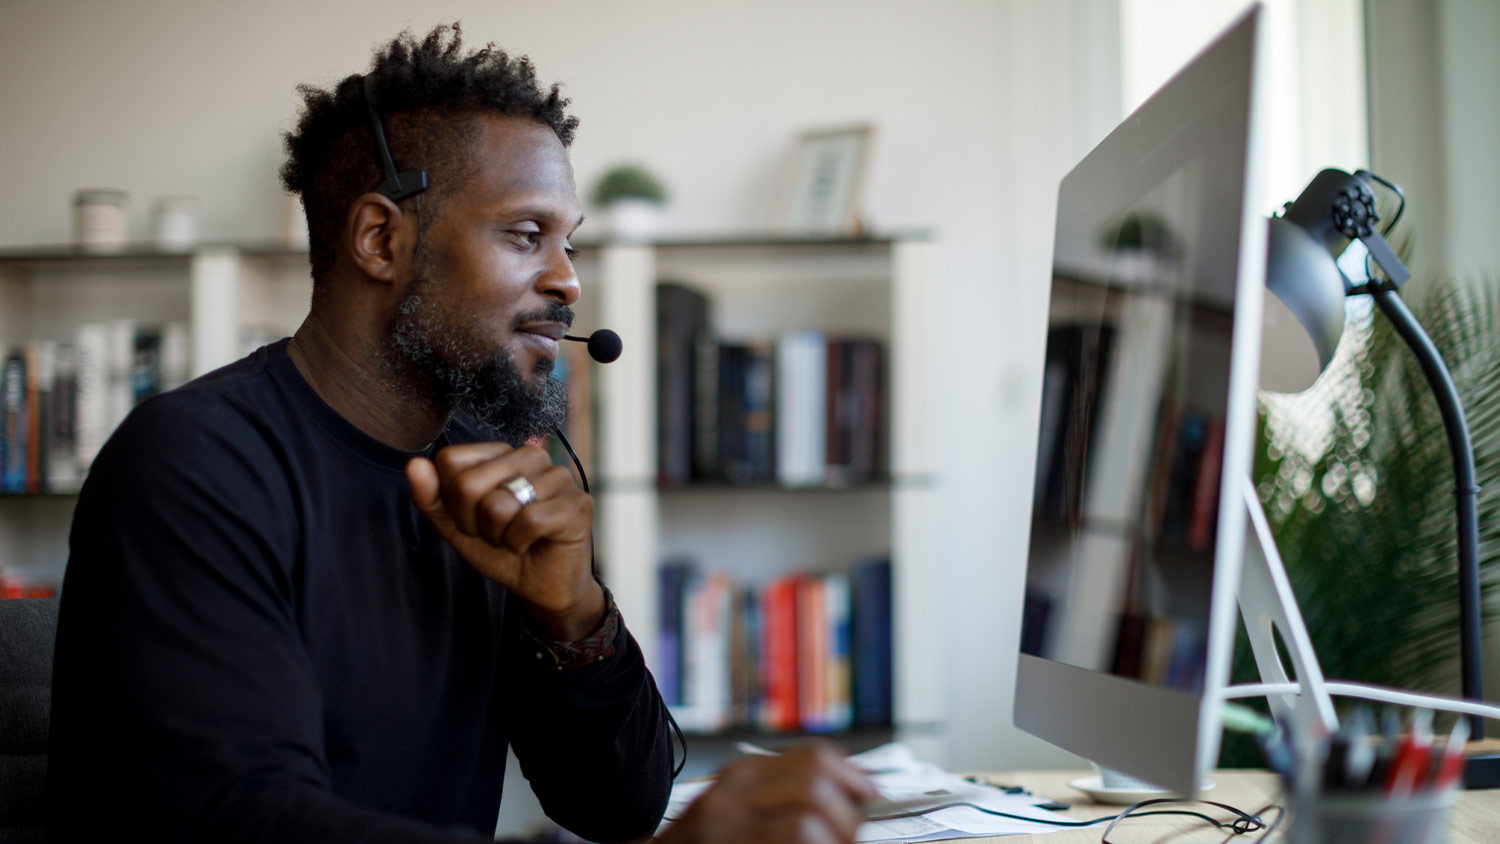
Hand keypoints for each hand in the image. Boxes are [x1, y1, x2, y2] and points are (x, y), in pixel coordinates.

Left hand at [406, 443, 600, 638]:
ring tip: (516, 538)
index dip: (453, 501)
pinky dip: (520, 543)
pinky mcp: (577, 504)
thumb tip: (414, 465)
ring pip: (499, 504)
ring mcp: (559, 478)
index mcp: (502, 453)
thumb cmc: (504, 551)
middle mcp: (533, 456)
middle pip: (470, 483)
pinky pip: (529, 522)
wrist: (541, 587)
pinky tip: (531, 544)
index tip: (474, 519)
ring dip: (499, 535)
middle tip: (497, 533)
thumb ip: (432, 497)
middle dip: (475, 522)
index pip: (450, 460)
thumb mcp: (458, 527)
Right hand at [660, 744, 877, 843]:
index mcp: (742, 775)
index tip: (870, 798)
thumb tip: (855, 799)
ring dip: (835, 839)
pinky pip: (799, 839)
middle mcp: (734, 792)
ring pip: (812, 816)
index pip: (816, 757)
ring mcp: (730, 823)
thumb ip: (786, 798)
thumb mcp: (740, 811)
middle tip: (848, 837)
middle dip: (848, 814)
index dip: (854, 778)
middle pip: (819, 782)